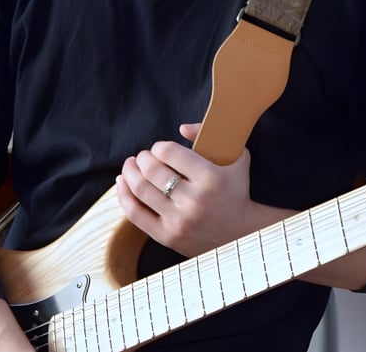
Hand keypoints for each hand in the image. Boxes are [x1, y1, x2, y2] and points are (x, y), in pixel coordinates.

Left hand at [116, 124, 365, 289]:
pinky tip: (122, 183)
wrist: (244, 232)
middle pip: (152, 170)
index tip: (159, 148)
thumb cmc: (238, 188)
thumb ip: (211, 135)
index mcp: (210, 178)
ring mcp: (179, 221)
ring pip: (141, 190)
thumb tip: (181, 128)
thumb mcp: (237, 156)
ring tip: (130, 165)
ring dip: (129, 173)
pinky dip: (123, 196)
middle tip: (142, 156)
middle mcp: (193, 200)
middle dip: (142, 158)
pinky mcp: (168, 237)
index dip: (158, 146)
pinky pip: (136, 215)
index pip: (169, 152)